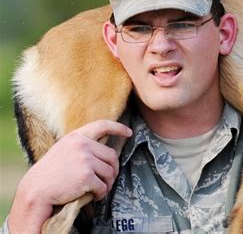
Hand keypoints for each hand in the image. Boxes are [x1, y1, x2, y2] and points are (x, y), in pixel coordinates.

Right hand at [8, 120, 131, 232]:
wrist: (36, 189)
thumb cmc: (50, 172)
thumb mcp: (64, 149)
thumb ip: (82, 145)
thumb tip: (106, 150)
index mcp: (77, 136)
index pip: (102, 125)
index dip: (118, 128)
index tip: (129, 132)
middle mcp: (82, 145)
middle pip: (112, 155)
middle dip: (113, 169)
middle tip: (108, 179)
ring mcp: (85, 160)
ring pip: (110, 172)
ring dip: (108, 183)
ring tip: (100, 189)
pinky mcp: (86, 176)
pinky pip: (103, 186)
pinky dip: (101, 193)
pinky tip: (94, 196)